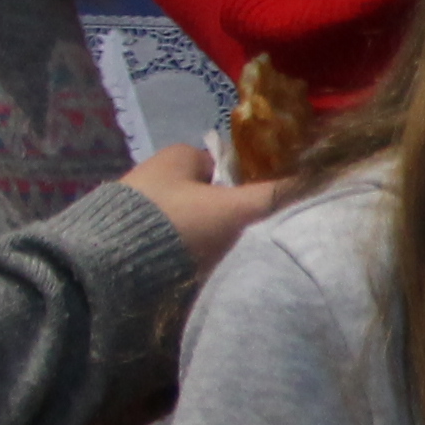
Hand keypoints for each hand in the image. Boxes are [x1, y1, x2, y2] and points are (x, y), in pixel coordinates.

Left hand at [120, 146, 284, 277]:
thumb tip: (314, 183)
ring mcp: (140, 205)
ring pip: (192, 221)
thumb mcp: (231, 209)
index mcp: (179, 154)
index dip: (250, 189)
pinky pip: (171, 241)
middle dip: (228, 218)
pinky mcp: (126, 235)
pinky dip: (184, 253)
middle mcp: (157, 172)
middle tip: (245, 242)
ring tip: (220, 261)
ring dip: (207, 239)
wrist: (110, 265)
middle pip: (211, 196)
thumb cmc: (176, 223)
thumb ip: (271, 197)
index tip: (261, 216)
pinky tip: (193, 270)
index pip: (229, 167)